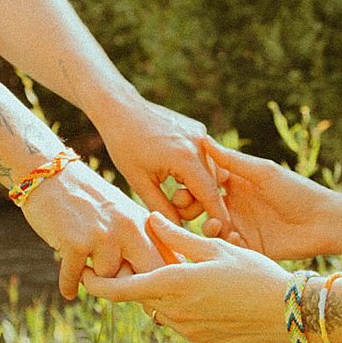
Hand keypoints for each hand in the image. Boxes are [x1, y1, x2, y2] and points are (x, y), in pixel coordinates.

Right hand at [21, 158, 163, 299]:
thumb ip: (143, 238)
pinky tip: (68, 290)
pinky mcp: (75, 243)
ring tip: (86, 272)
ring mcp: (102, 236)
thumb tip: (161, 275)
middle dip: (137, 290)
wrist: (50, 173)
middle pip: (147, 275)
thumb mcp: (122, 212)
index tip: (154, 293)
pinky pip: (76, 279)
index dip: (163, 282)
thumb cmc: (87, 198)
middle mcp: (127, 228)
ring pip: (108, 280)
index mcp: (143, 221)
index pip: (167, 260)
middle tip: (124, 294)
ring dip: (95, 281)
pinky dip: (69, 286)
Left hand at [80, 212, 291, 342]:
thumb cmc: (254, 272)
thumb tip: (150, 220)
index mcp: (175, 285)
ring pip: (160, 311)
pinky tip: (202, 293)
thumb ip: (178, 236)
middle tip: (135, 261)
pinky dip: (181, 308)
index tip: (87, 275)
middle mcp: (176, 313)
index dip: (99, 283)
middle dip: (134, 283)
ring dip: (159, 295)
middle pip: (140, 299)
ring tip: (174, 273)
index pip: (121, 289)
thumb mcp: (216, 247)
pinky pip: (181, 323)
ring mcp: (189, 332)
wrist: (288, 312)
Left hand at [96, 99, 231, 231]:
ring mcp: (201, 134)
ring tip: (173, 189)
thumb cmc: (124, 145)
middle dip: (197, 202)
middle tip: (173, 203)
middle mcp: (200, 143)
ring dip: (197, 186)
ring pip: (211, 172)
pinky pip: (206, 157)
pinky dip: (196, 171)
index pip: (209, 196)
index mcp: (186, 158)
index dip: (216, 217)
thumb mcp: (140, 182)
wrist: (120, 108)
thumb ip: (162, 208)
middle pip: (212, 186)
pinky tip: (176, 172)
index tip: (221, 234)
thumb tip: (178, 231)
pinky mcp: (198, 129)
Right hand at [195, 136, 332, 261]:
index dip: (191, 186)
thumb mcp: (263, 173)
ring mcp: (242, 227)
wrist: (325, 222)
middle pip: (204, 207)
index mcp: (237, 185)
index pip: (206, 184)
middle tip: (187, 211)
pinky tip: (236, 239)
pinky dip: (228, 243)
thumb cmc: (298, 191)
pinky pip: (230, 247)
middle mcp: (236, 206)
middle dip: (192, 210)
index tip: (180, 188)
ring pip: (213, 229)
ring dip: (208, 227)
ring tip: (215, 226)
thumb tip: (205, 139)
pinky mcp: (251, 247)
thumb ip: (233, 161)